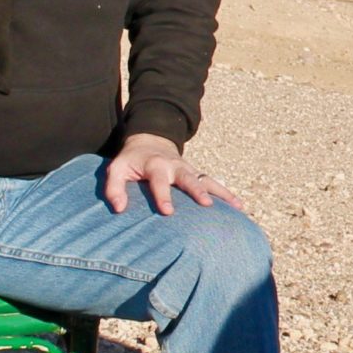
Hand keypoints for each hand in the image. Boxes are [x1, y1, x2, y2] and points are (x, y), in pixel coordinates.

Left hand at [103, 133, 244, 215]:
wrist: (150, 140)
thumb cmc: (131, 160)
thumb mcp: (116, 169)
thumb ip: (114, 188)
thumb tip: (119, 209)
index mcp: (155, 165)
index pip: (159, 182)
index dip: (163, 196)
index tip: (168, 212)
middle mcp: (175, 166)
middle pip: (189, 178)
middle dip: (198, 191)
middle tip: (206, 204)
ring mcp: (189, 169)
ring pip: (207, 180)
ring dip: (221, 192)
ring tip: (236, 206)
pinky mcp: (196, 174)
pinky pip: (213, 183)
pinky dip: (226, 193)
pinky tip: (238, 206)